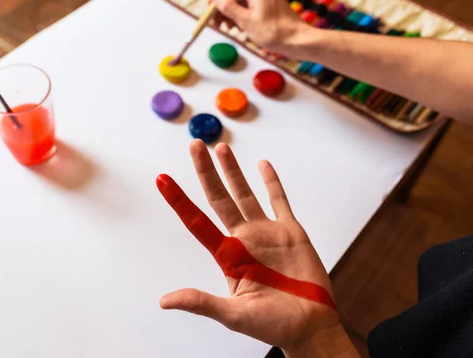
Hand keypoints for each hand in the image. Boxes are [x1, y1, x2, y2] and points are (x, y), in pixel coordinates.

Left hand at [157, 140, 357, 355]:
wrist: (310, 327)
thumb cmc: (272, 325)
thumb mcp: (233, 314)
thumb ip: (201, 302)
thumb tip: (164, 301)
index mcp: (228, 255)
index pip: (197, 222)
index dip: (180, 201)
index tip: (162, 179)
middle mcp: (244, 238)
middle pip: (219, 198)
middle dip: (206, 172)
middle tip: (195, 145)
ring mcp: (267, 232)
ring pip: (245, 194)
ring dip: (233, 171)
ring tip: (221, 148)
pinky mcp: (290, 231)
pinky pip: (279, 201)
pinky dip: (272, 182)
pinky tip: (262, 165)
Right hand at [208, 0, 310, 52]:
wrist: (298, 40)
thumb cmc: (273, 31)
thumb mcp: (245, 20)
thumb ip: (228, 6)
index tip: (211, 4)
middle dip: (223, 4)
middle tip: (215, 21)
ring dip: (231, 11)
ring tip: (227, 28)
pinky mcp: (270, 5)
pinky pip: (251, 5)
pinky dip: (242, 14)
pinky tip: (239, 28)